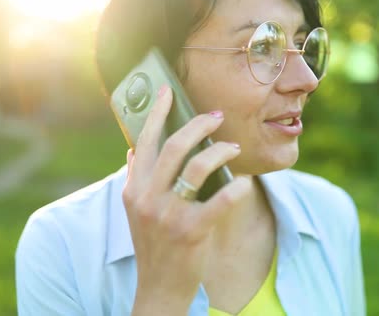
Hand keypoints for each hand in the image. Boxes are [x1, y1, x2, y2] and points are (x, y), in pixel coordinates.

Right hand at [123, 86, 250, 314]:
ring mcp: (169, 215)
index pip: (145, 141)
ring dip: (221, 151)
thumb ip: (135, 179)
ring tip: (233, 148)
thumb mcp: (135, 211)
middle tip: (217, 116)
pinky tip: (244, 182)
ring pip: (198, 166)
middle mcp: (147, 198)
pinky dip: (237, 187)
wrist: (159, 287)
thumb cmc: (152, 245)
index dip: (157, 113)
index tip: (168, 91)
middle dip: (200, 124)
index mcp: (134, 189)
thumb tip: (134, 150)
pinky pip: (221, 200)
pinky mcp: (192, 231)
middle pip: (175, 146)